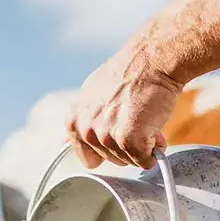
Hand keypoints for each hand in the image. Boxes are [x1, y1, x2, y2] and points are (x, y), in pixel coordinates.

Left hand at [66, 47, 180, 169]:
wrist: (152, 60)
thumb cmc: (129, 75)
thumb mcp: (92, 95)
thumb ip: (82, 121)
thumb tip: (65, 143)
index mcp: (74, 121)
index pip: (89, 158)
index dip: (109, 148)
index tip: (118, 131)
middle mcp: (86, 129)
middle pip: (111, 160)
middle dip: (127, 145)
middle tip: (136, 119)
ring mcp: (106, 136)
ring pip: (128, 161)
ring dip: (142, 146)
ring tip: (145, 119)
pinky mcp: (128, 139)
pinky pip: (144, 160)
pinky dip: (154, 150)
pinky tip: (154, 128)